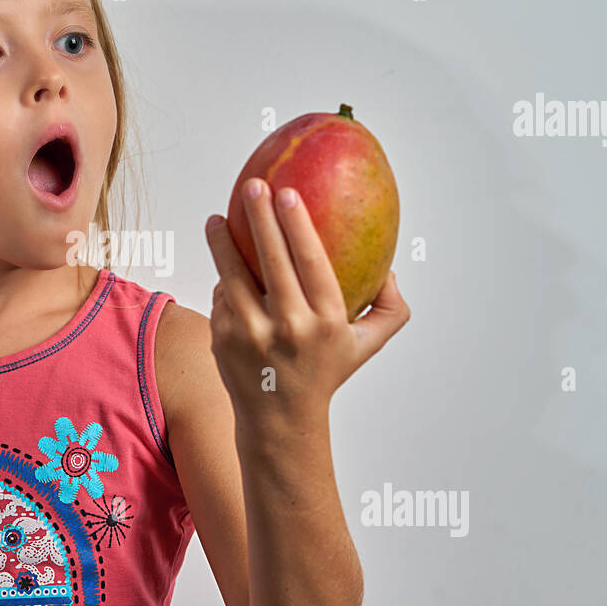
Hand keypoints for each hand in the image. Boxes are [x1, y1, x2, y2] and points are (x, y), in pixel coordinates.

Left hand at [204, 177, 410, 419]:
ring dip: (223, 242)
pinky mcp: (223, 340)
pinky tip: (224, 262)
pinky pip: (222, 296)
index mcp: (326, 322)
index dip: (298, 225)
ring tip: (216, 219)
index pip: (312, 263)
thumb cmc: (325, 372)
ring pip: (233, 275)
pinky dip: (224, 279)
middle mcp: (289, 327)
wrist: (280, 420)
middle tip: (253, 185)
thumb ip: (389, 308)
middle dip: (260, 217)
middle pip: (272, 260)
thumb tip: (390, 268)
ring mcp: (251, 335)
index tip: (288, 192)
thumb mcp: (367, 345)